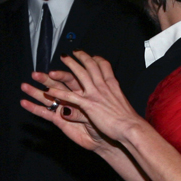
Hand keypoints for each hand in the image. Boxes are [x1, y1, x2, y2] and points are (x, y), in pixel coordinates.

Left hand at [21, 51, 138, 151]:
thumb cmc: (129, 119)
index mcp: (112, 84)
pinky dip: (58, 93)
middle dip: (80, 57)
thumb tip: (114, 96)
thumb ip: (115, 96)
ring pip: (78, 75)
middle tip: (72, 52)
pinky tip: (48, 90)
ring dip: (67, 67)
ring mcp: (95, 94)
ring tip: (59, 62)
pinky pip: (70, 97)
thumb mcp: (123, 102)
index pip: (104, 65)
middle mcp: (103, 85)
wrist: (131, 127)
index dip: (97, 59)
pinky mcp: (88, 105)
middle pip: (90, 65)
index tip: (92, 56)